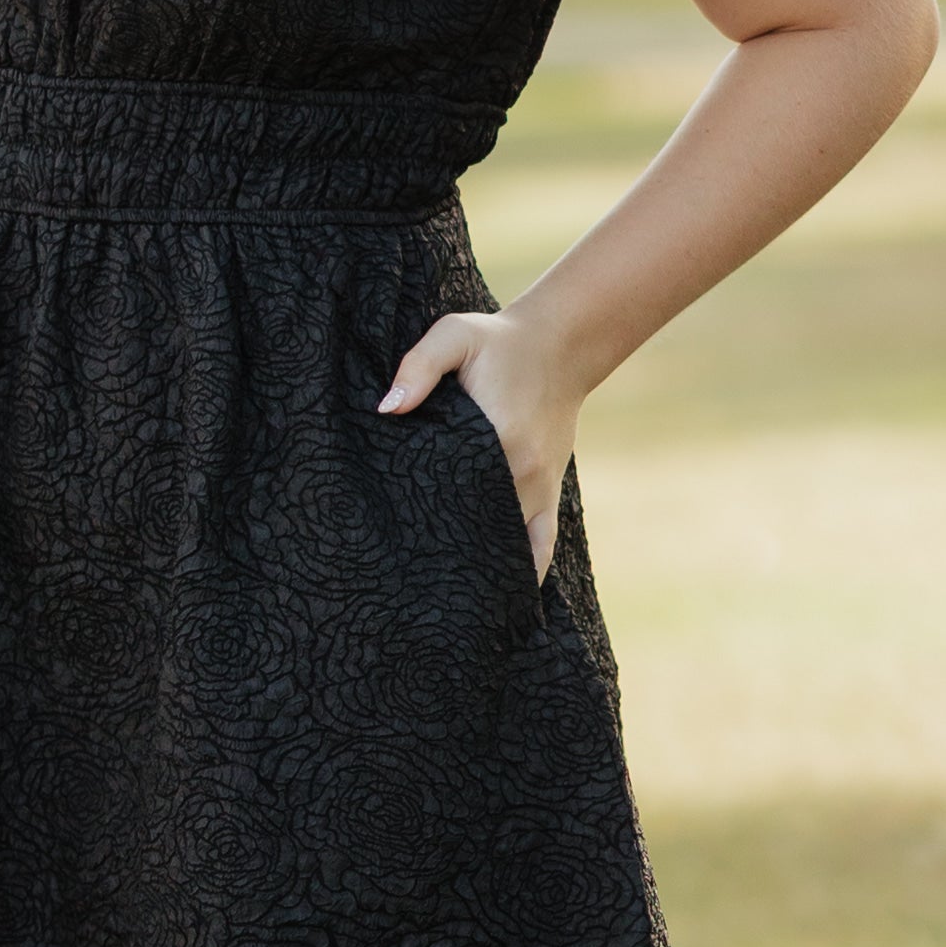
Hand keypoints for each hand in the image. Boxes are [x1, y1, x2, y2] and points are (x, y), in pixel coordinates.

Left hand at [376, 303, 580, 581]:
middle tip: (415, 593)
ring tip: (457, 611)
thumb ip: (418, 368)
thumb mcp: (453, 336)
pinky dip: (528, 571)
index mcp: (497, 436)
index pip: (455, 493)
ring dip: (486, 571)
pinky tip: (511, 602)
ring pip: (511, 543)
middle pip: (480, 526)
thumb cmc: (497, 341)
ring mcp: (539, 485)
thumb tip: (387, 410)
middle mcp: (522, 470)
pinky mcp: (549, 490)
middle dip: (451, 556)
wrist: (558, 343)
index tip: (398, 552)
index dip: (426, 522)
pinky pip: (543, 542)